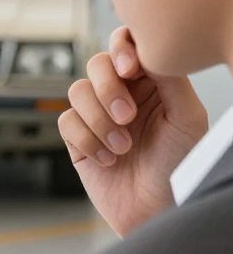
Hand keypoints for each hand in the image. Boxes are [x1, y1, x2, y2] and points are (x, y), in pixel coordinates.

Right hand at [58, 27, 207, 236]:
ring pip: (77, 91)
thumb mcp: (186, 116)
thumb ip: (169, 78)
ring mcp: (97, 115)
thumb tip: (145, 50)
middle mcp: (121, 94)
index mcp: (151, 82)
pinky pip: (67, 121)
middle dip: (108, 89)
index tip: (130, 68)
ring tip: (123, 147)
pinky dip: (87, 140)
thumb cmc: (178, 165)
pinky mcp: (77, 138)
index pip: (127, 45)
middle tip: (128, 116)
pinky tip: (107, 159)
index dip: (122, 48)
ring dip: (99, 120)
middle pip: (96, 64)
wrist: (154, 208)